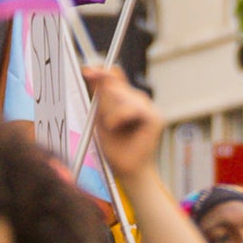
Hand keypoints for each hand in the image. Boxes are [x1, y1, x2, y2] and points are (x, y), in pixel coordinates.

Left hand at [80, 64, 162, 180]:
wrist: (128, 172)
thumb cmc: (116, 149)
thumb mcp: (101, 118)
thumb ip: (100, 98)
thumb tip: (92, 74)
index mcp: (130, 101)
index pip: (117, 78)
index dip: (103, 72)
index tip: (87, 71)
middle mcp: (142, 102)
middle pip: (118, 85)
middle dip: (105, 98)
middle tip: (103, 117)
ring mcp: (151, 109)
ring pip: (124, 96)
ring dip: (111, 111)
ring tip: (111, 127)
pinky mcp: (155, 118)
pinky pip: (133, 108)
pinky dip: (120, 116)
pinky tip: (115, 126)